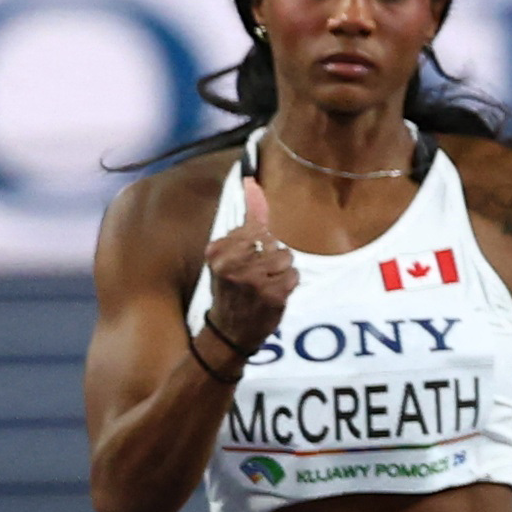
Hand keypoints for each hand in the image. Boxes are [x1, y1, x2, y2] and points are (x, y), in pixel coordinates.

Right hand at [202, 174, 295, 356]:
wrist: (229, 331)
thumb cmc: (232, 287)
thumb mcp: (229, 253)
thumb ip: (247, 219)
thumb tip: (254, 180)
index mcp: (217, 250)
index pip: (256, 229)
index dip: (260, 243)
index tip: (250, 260)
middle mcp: (232, 263)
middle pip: (273, 241)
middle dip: (271, 256)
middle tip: (256, 277)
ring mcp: (252, 280)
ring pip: (286, 257)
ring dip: (282, 271)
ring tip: (265, 285)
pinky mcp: (273, 294)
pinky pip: (294, 276)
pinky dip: (289, 285)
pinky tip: (273, 295)